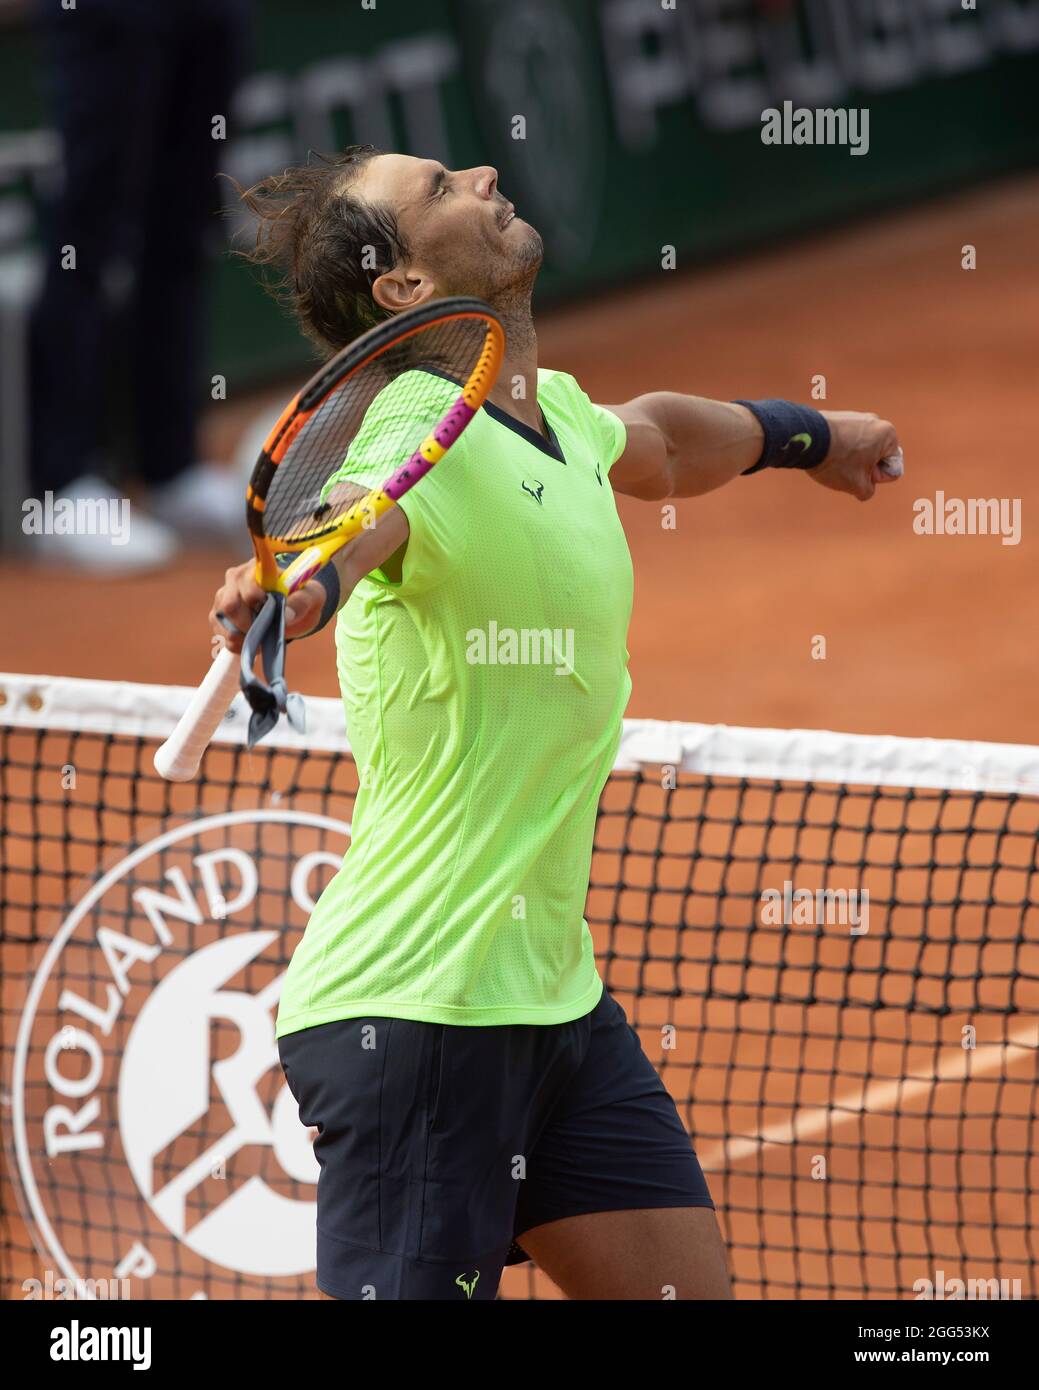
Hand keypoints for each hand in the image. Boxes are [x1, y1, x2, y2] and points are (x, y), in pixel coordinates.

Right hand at [208, 561, 326, 652]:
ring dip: (242, 637)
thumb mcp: (312, 596)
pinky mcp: (218, 614)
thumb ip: (302, 602)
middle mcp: (235, 578)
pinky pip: (219, 633)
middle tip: (266, 630)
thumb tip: (287, 615)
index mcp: (257, 569)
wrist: (292, 605)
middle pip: (229, 606)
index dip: (258, 606)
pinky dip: (235, 644)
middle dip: (249, 625)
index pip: (248, 588)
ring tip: (260, 638)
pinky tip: (251, 643)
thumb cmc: (301, 596)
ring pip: (221, 621)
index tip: (273, 614)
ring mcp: (224, 596)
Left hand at [810, 411, 902, 500]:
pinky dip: (838, 450)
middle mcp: (876, 421)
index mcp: (889, 435)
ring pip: (859, 449)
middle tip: (846, 469)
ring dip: (850, 460)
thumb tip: (864, 488)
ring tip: (834, 461)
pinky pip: (845, 440)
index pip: (892, 468)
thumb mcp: (857, 486)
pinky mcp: (839, 417)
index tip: (861, 475)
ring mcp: (856, 416)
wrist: (807, 439)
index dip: (876, 478)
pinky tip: (826, 454)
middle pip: (876, 457)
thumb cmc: (836, 461)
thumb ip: (868, 490)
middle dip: (863, 468)